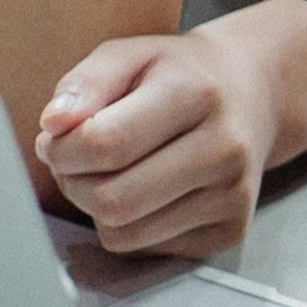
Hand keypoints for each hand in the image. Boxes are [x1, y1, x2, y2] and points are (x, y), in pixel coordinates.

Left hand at [34, 24, 286, 257]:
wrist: (253, 96)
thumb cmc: (179, 76)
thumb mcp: (129, 55)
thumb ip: (84, 84)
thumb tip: (54, 125)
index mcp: (196, 94)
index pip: (106, 144)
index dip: (61, 150)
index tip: (55, 140)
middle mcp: (225, 148)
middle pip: (112, 200)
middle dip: (75, 184)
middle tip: (78, 163)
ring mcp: (233, 195)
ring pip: (123, 234)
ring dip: (97, 209)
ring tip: (111, 175)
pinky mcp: (230, 231)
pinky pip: (144, 250)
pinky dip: (129, 226)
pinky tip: (145, 193)